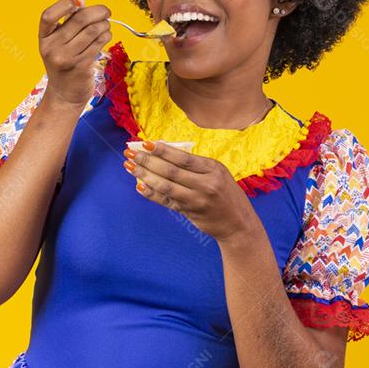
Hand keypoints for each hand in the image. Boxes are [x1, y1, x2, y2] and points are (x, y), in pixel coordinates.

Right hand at [38, 0, 110, 107]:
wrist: (64, 95)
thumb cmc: (64, 63)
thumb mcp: (59, 42)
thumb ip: (69, 20)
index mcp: (43, 38)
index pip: (48, 16)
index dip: (63, 5)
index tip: (76, 3)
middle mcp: (51, 48)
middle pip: (79, 19)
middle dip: (98, 11)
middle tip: (106, 11)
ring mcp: (65, 58)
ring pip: (93, 31)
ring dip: (104, 25)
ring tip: (106, 26)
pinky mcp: (80, 66)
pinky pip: (98, 44)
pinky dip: (106, 36)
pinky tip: (106, 36)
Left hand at [122, 140, 260, 243]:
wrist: (238, 224)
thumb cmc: (224, 193)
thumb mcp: (217, 174)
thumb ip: (194, 165)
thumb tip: (162, 152)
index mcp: (213, 169)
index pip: (183, 157)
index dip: (162, 150)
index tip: (145, 143)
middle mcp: (206, 184)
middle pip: (171, 171)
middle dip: (148, 161)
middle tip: (130, 154)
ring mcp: (197, 200)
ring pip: (166, 186)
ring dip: (145, 175)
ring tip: (130, 167)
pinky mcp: (190, 213)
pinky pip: (166, 201)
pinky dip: (151, 193)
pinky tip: (139, 186)